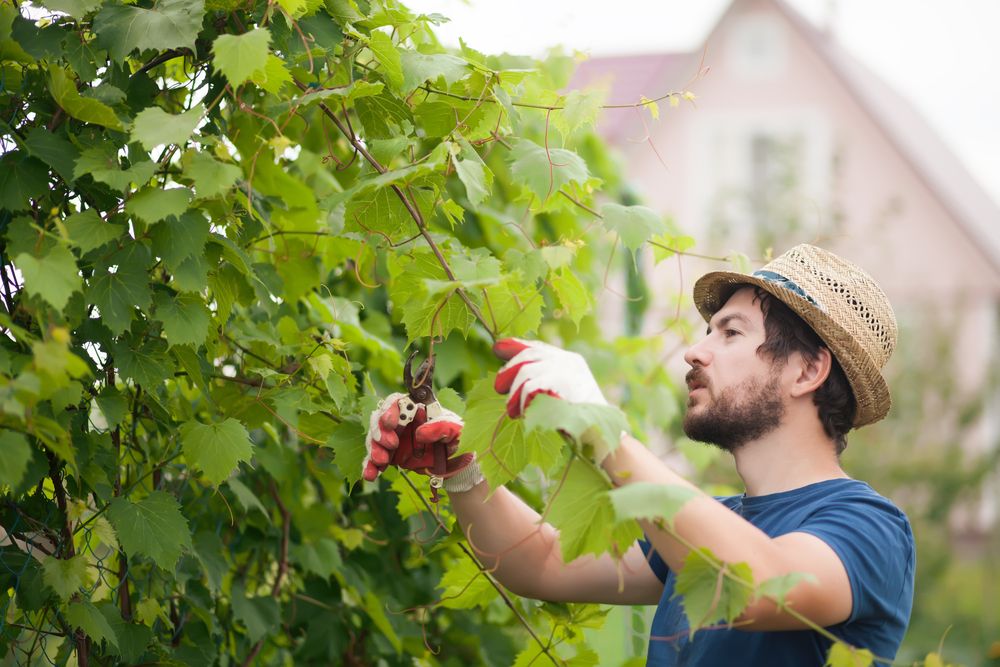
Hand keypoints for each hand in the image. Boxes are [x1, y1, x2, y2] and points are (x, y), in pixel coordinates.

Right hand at [362, 393, 471, 481]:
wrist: (455, 460)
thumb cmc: (455, 436)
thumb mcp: (455, 430)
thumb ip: (441, 428)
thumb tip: (421, 433)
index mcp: (415, 409)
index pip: (397, 402)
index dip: (390, 410)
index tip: (391, 423)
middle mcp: (401, 421)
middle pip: (380, 420)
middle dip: (380, 432)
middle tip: (390, 445)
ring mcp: (393, 438)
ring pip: (375, 439)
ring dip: (374, 449)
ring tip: (381, 461)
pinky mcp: (391, 455)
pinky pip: (375, 460)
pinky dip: (370, 467)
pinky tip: (370, 475)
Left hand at [493, 338, 607, 417]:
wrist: (602, 437)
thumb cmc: (580, 423)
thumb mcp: (560, 397)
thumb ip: (542, 383)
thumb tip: (509, 378)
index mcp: (572, 361)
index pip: (539, 347)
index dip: (516, 346)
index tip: (497, 348)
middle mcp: (571, 361)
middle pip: (530, 354)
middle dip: (510, 368)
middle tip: (498, 387)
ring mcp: (569, 370)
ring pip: (527, 371)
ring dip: (514, 392)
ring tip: (511, 409)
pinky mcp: (564, 383)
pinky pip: (531, 386)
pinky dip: (521, 399)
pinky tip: (521, 412)